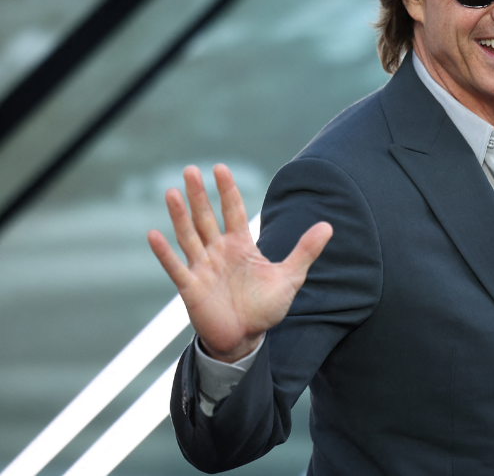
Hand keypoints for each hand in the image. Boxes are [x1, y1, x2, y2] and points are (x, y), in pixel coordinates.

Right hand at [147, 164, 331, 361]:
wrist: (245, 338)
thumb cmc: (265, 307)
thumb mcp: (290, 277)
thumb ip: (305, 251)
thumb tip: (328, 226)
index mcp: (241, 245)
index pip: (233, 211)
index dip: (227, 191)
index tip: (220, 168)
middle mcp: (218, 251)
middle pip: (206, 217)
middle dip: (199, 194)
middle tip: (190, 170)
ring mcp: (203, 267)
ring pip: (189, 235)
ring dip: (179, 215)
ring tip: (171, 192)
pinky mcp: (191, 287)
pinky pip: (175, 266)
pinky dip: (164, 252)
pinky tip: (153, 234)